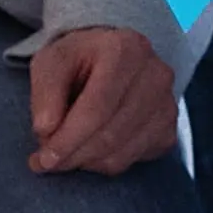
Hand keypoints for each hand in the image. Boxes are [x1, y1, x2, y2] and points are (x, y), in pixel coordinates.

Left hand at [26, 24, 176, 176]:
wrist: (112, 58)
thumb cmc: (79, 59)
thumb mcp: (51, 62)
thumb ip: (45, 92)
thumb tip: (46, 130)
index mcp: (125, 50)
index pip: (97, 107)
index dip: (68, 138)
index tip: (43, 159)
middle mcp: (156, 75)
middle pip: (110, 133)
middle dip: (73, 155)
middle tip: (47, 163)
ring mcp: (168, 104)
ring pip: (120, 152)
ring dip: (85, 161)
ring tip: (65, 153)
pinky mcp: (169, 129)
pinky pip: (132, 160)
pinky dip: (103, 163)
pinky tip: (89, 148)